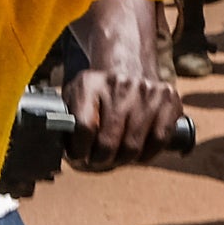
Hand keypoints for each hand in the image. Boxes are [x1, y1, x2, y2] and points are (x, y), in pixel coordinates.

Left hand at [61, 63, 183, 170]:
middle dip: (100, 160)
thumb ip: (67, 119)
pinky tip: (137, 153)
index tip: (78, 157)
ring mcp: (147, 91)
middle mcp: (119, 84)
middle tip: (98, 162)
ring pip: (133, 146)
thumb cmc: (99, 90)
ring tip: (115, 158)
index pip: (83, 128)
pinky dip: (147, 155)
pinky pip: (159, 141)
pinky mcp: (169, 99)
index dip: (78, 151)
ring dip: (122, 160)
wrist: (129, 63)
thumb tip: (54, 148)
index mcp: (90, 83)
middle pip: (109, 142)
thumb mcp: (76, 95)